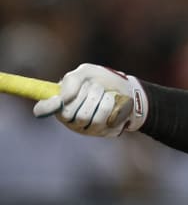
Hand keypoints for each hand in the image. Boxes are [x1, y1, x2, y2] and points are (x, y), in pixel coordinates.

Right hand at [33, 64, 147, 136]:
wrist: (128, 89)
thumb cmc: (102, 81)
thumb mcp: (86, 72)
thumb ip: (72, 80)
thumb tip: (64, 98)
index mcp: (61, 103)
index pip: (42, 109)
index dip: (46, 107)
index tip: (58, 100)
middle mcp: (70, 119)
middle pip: (67, 113)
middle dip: (84, 95)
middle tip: (96, 87)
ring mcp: (86, 128)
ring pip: (84, 117)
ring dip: (98, 99)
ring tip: (106, 94)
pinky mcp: (102, 132)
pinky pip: (101, 121)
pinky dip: (109, 106)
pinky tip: (113, 102)